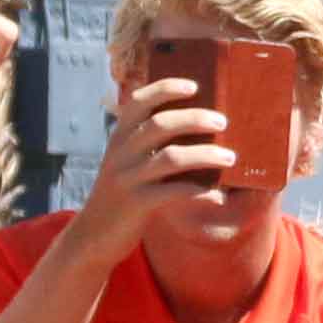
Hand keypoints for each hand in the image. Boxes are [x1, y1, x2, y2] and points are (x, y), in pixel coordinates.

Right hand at [72, 75, 234, 247]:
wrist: (92, 236)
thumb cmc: (123, 195)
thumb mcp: (128, 165)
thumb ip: (149, 147)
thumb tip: (198, 130)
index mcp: (120, 138)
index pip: (139, 102)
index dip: (165, 89)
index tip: (193, 86)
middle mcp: (120, 153)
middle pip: (160, 125)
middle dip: (194, 119)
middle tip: (222, 122)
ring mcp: (127, 178)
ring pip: (171, 158)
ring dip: (206, 155)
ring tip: (230, 158)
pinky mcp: (136, 204)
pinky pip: (174, 192)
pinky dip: (200, 191)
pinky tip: (218, 196)